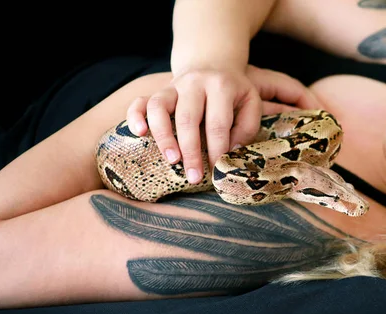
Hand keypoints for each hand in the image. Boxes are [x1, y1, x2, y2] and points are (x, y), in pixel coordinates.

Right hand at [126, 65, 321, 183]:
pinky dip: (135, 116)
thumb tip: (231, 151)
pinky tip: (139, 133)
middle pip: (187, 119)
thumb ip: (247, 127)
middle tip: (194, 178)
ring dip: (163, 136)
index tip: (217, 170)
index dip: (217, 149)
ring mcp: (173, 86)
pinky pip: (140, 101)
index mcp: (221, 86)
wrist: (213, 64)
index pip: (217, 123)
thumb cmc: (234, 92)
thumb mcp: (251, 103)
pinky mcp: (157, 90)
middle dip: (191, 152)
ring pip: (159, 107)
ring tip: (171, 160)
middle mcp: (194, 83)